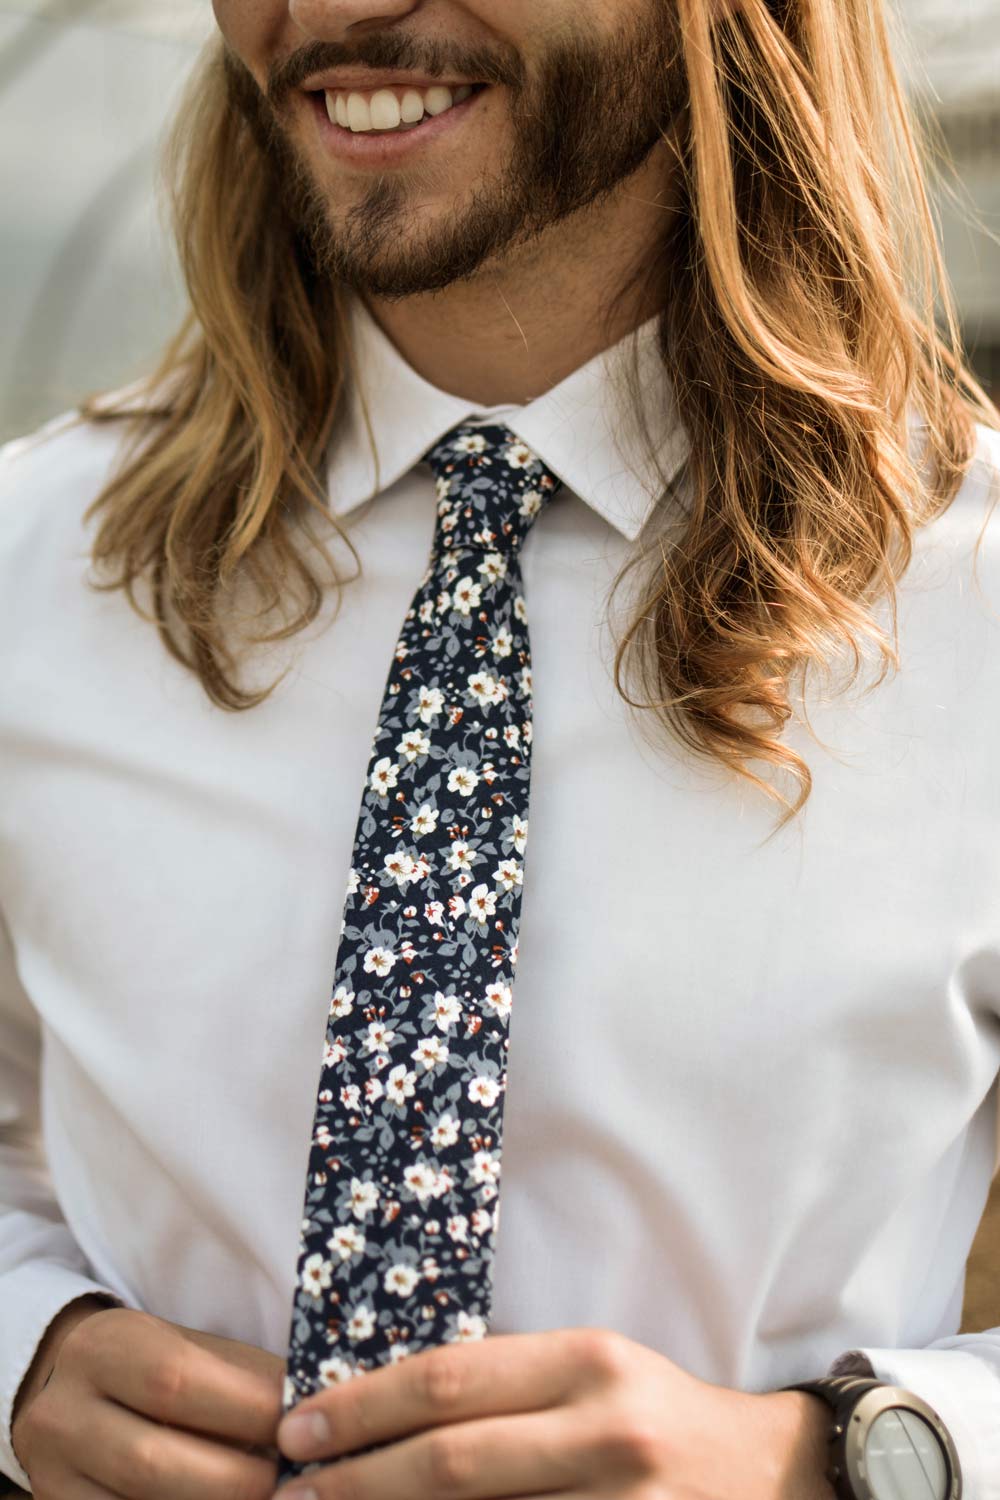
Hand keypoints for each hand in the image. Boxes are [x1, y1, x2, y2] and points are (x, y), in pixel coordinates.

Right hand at [12, 1302, 285, 1499]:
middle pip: (152, 1461)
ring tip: (269, 1499)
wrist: (77, 1398)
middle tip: (292, 1482)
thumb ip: (251, 1380)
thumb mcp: (196, 1353)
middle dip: (235, 1479)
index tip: (304, 1428)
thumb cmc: (161, 1372)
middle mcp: (61, 1414)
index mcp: (105, 1348)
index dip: (247, 1411)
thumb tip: (318, 1407)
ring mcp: (51, 1477)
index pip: (176, 1381)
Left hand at [275, 1327, 834, 1499]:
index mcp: (588, 1362)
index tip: (299, 1426)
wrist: (771, 1478)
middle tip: (292, 1492)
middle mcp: (605, 1430)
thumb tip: (388, 1413)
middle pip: (453, 1460)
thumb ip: (507, 1388)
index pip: (451, 1379)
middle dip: (357, 1481)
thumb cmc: (657, 1416)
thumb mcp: (592, 1374)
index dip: (365, 1404)